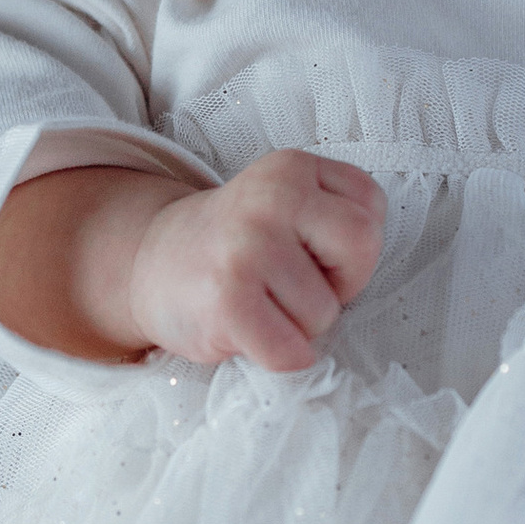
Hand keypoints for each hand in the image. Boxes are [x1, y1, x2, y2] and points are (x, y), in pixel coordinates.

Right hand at [108, 149, 384, 369]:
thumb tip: (367, 266)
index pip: (371, 210)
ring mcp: (247, 247)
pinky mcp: (227, 301)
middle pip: (363, 248)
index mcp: (293, 167)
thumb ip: (337, 216)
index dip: (350, 247)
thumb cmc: (239, 243)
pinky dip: (279, 355)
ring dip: (300, 325)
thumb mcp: (288, 201)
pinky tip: (248, 330)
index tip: (311, 251)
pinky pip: (290, 352)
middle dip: (341, 283)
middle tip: (297, 285)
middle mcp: (271, 196)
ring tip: (261, 303)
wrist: (153, 263)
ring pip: (324, 313)